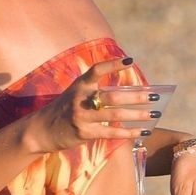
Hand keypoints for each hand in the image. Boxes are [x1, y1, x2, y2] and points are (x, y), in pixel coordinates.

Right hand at [23, 60, 156, 154]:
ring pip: (115, 115)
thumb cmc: (63, 110)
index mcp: (80, 85)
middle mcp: (81, 99)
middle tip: (154, 96)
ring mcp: (82, 116)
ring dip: (137, 115)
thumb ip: (95, 91)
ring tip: (154, 114)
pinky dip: (129, 132)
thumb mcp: (75, 94)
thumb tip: (127, 94)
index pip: (97, 70)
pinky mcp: (84, 133)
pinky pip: (111, 133)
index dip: (113, 64)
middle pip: (113, 96)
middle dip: (136, 96)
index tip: (130, 61)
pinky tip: (142, 131)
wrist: (41, 130)